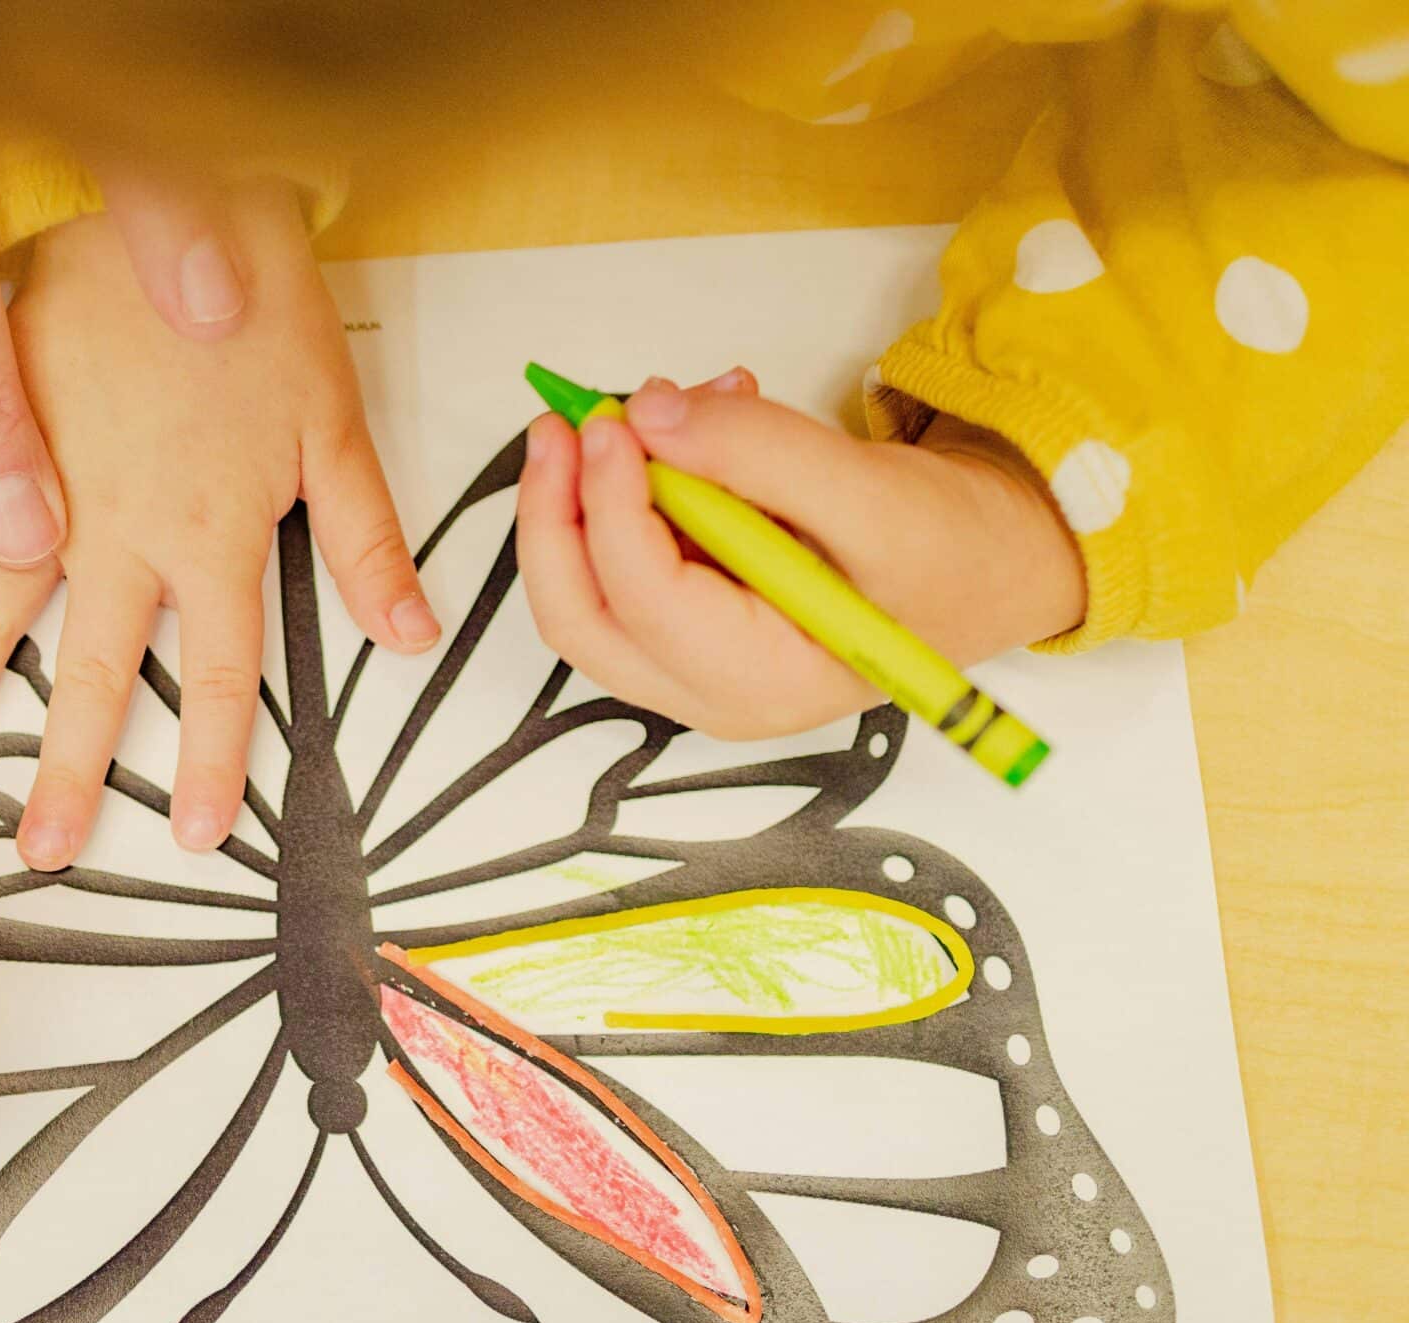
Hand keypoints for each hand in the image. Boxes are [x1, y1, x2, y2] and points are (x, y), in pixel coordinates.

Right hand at [0, 181, 438, 867]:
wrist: (194, 187)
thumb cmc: (266, 293)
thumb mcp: (336, 422)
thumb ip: (366, 539)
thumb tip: (410, 632)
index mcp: (214, 533)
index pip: (216, 675)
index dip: (209, 760)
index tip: (195, 832)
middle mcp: (121, 524)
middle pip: (93, 672)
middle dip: (68, 768)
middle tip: (41, 845)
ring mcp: (42, 475)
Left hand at [516, 371, 1087, 739]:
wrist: (990, 567)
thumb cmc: (953, 549)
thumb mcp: (875, 494)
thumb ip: (761, 453)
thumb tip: (651, 413)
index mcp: (763, 683)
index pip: (641, 598)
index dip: (608, 503)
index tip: (611, 419)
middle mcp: (712, 694)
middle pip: (581, 616)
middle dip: (557, 514)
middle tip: (566, 419)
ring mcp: (693, 669)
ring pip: (588, 592)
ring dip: (597, 494)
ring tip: (670, 403)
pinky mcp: (690, 630)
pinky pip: (627, 567)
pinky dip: (635, 496)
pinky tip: (694, 430)